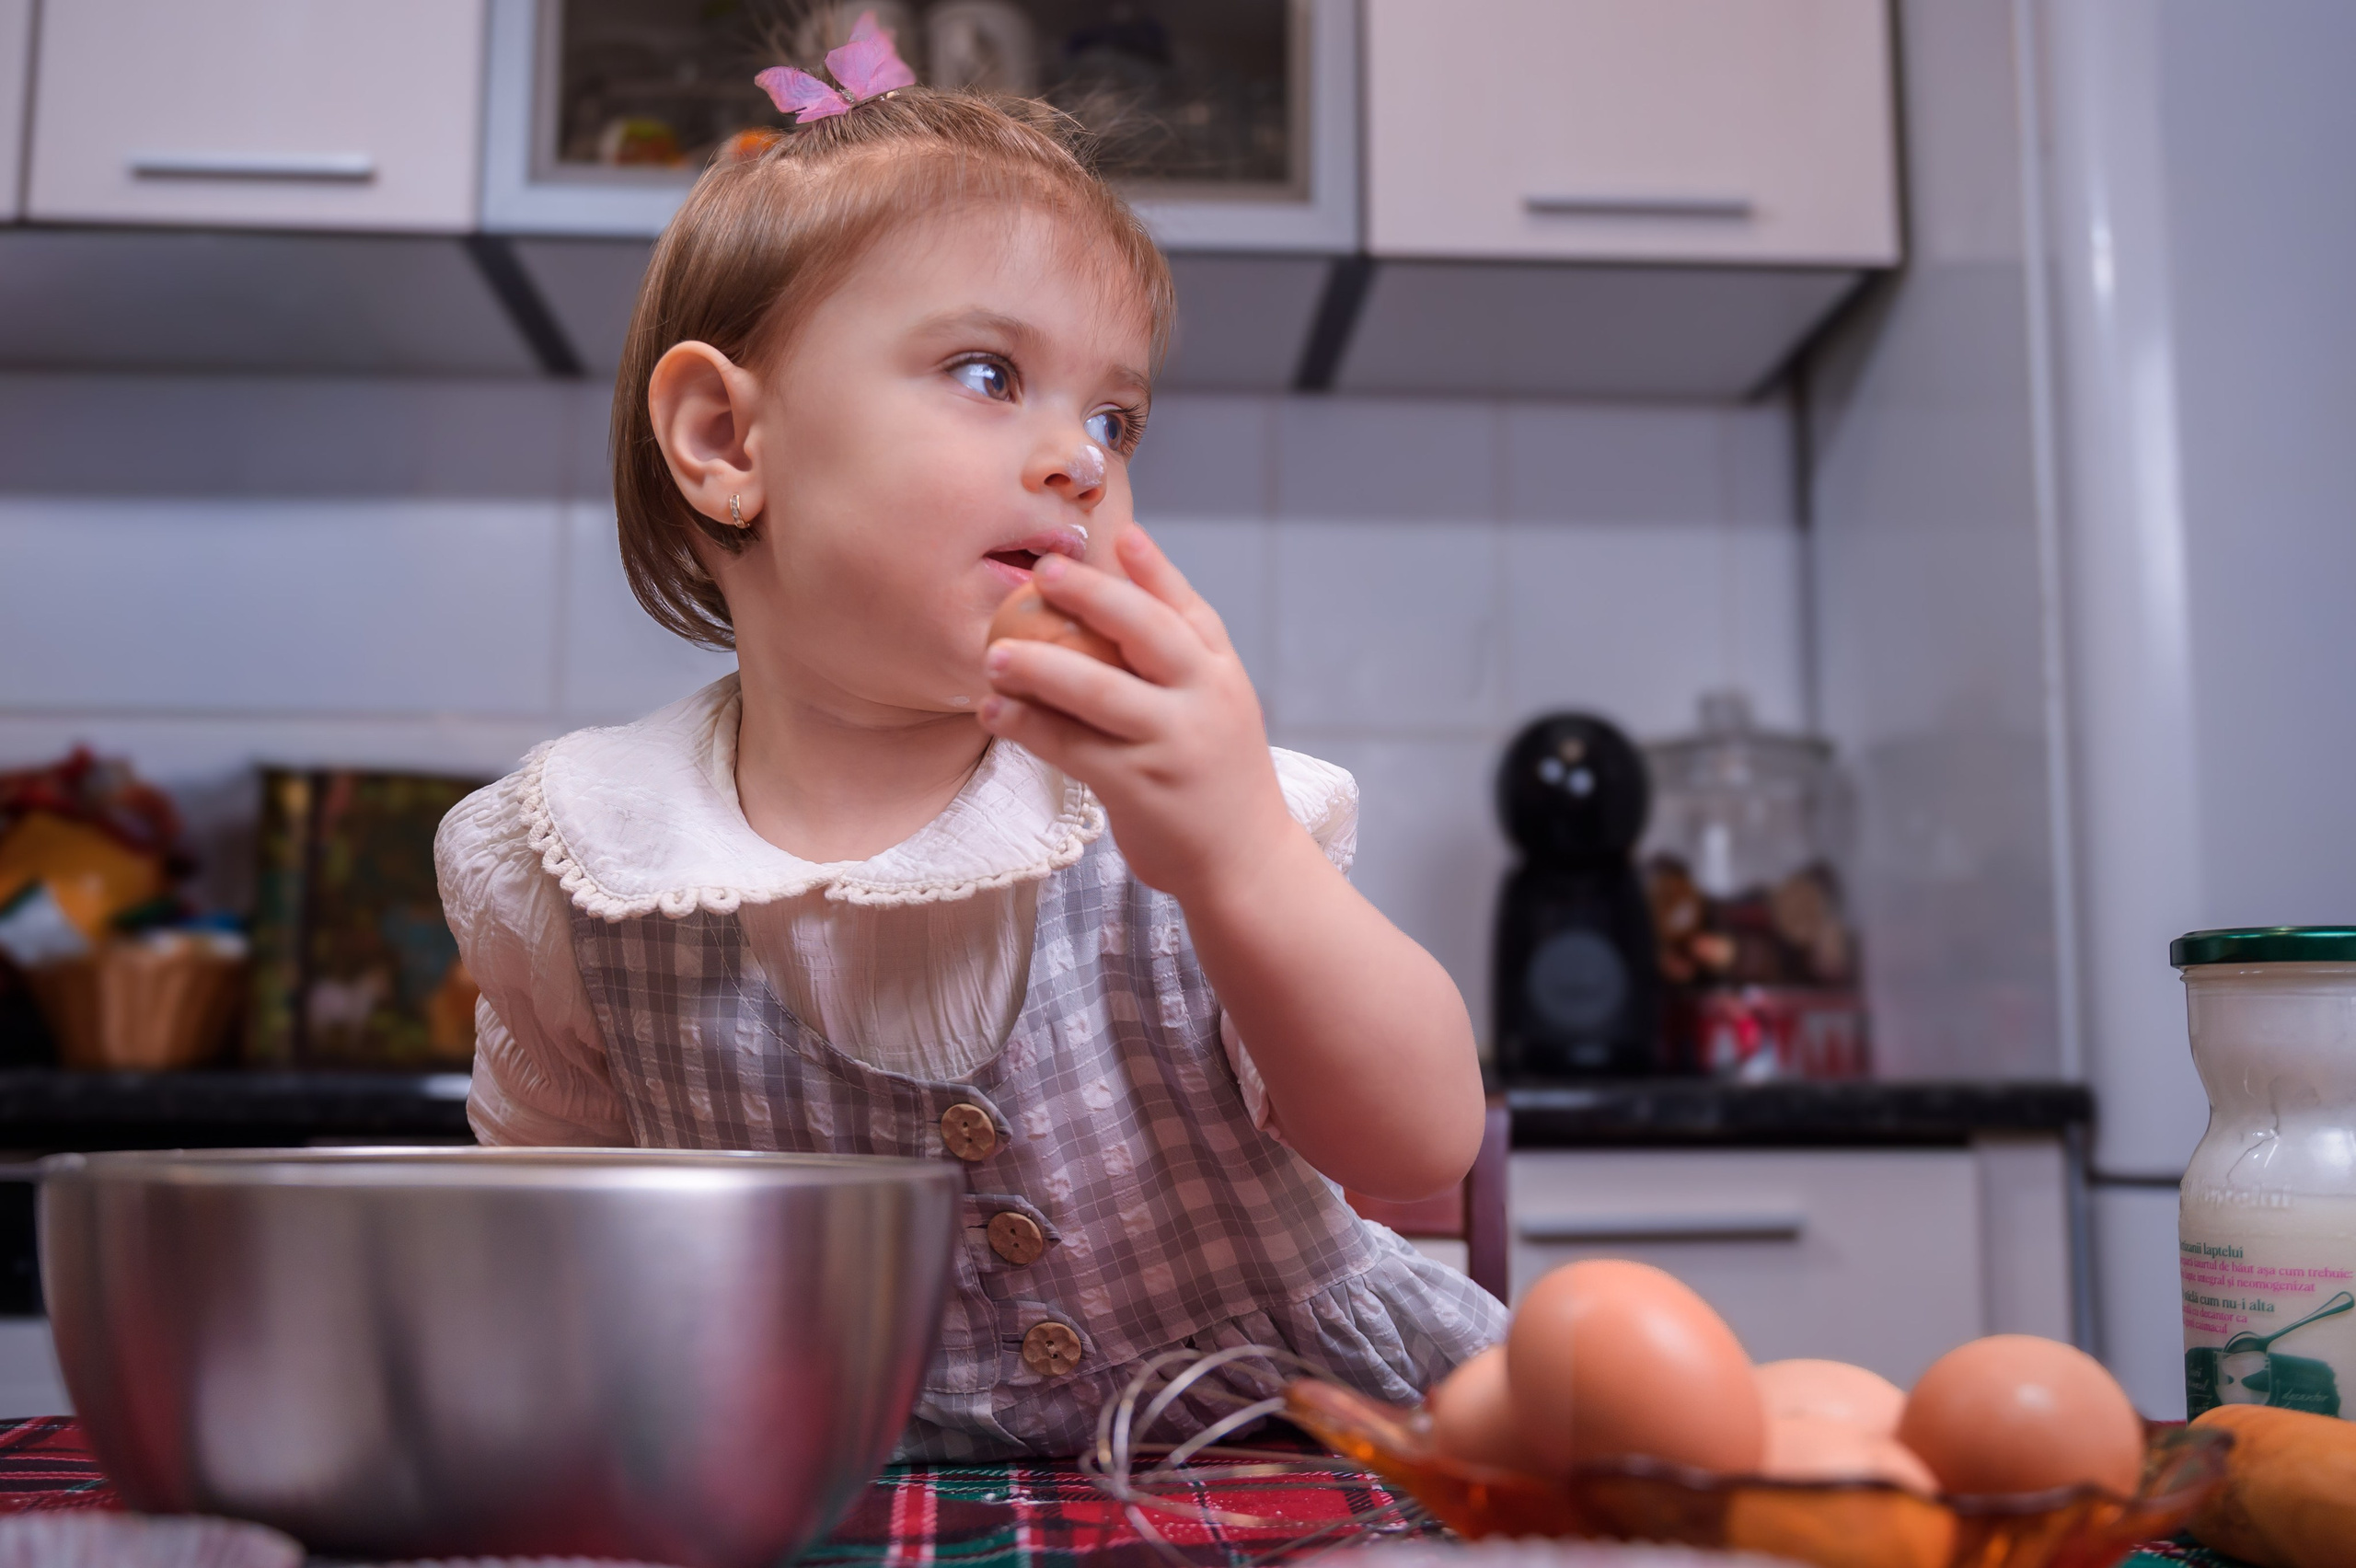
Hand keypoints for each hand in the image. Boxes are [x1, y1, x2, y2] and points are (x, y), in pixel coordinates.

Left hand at [977, 528, 1296, 903]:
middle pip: (1145, 632)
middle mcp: (1204, 699)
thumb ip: (1181, 658)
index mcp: (1222, 674)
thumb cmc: (1216, 777)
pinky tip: (995, 712)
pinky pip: (1072, 747)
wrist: (1246, 863)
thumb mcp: (1217, 708)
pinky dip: (1028, 726)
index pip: (1189, 610)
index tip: (1119, 536)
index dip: (1155, 570)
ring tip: (994, 655)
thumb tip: (1125, 589)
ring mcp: (1172, 743)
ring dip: (1040, 666)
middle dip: (1092, 596)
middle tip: (1042, 573)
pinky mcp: (1139, 787)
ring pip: (1097, 691)